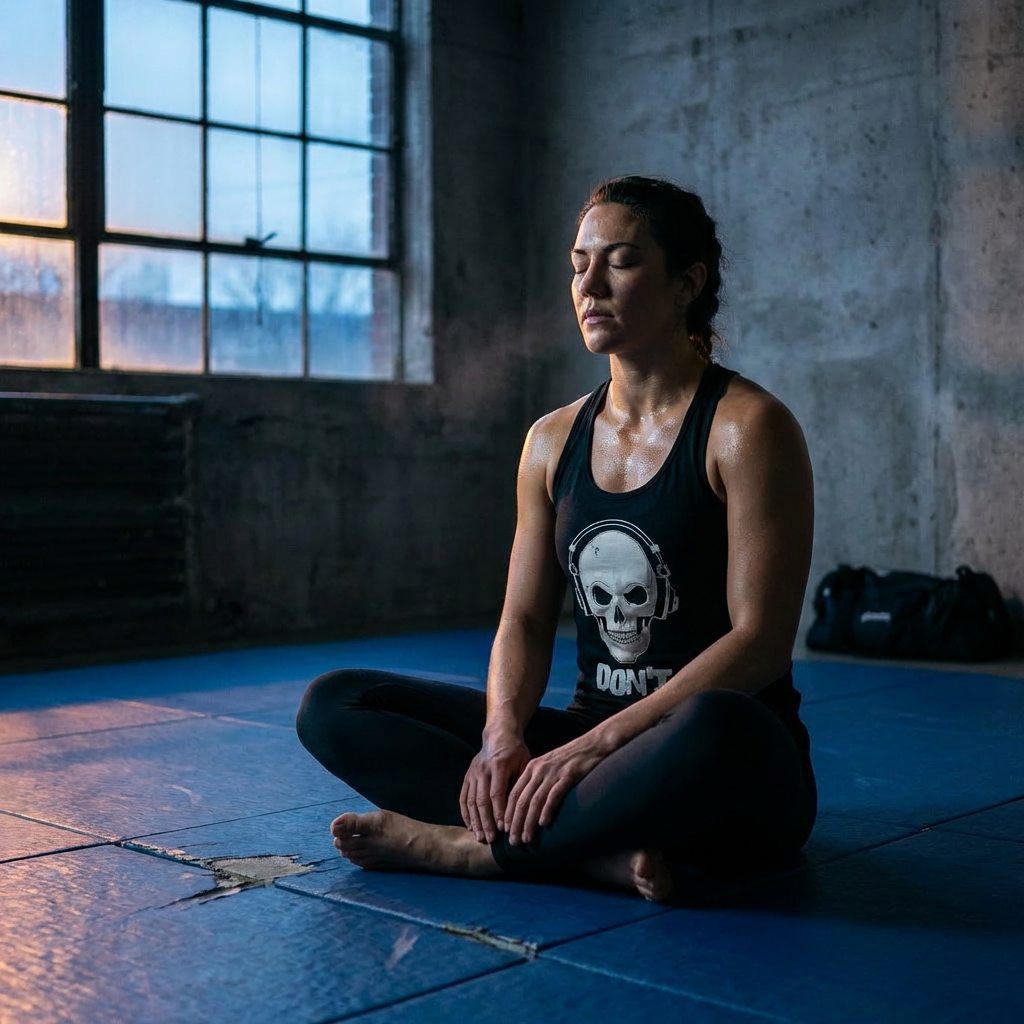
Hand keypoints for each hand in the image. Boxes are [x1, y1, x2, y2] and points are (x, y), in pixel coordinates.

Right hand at [459, 728, 531, 842]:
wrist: (499, 735)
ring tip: (480, 837)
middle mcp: (482, 770)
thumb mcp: (524, 763)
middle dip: (486, 822)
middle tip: (491, 840)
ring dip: (475, 821)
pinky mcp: (467, 776)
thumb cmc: (516, 752)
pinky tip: (470, 826)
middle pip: (482, 800)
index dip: (500, 812)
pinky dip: (466, 813)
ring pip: (471, 801)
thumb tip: (523, 809)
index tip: (504, 829)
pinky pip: (464, 797)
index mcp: (498, 765)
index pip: (497, 793)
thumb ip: (521, 783)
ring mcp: (472, 773)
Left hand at [504, 736, 604, 845]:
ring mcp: (553, 772)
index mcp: (532, 767)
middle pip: (521, 800)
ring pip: (535, 801)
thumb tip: (530, 804)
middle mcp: (539, 770)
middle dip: (515, 823)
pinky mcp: (568, 775)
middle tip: (513, 841)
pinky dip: (547, 810)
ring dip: (529, 822)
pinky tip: (544, 824)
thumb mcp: (550, 766)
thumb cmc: (572, 758)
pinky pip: (554, 795)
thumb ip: (539, 781)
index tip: (506, 830)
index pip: (514, 794)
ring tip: (527, 838)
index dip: (508, 813)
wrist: (593, 744)